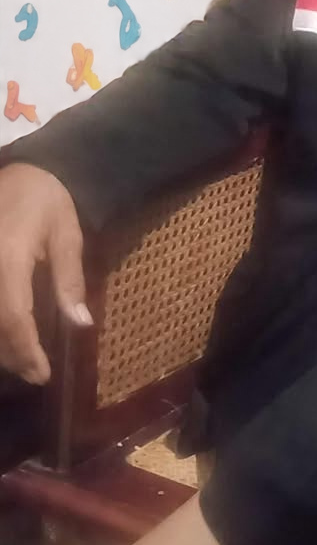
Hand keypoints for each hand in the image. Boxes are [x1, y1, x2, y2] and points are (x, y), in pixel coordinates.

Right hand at [0, 163, 91, 383]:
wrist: (24, 171)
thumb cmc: (49, 202)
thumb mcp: (67, 237)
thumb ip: (69, 280)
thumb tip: (80, 324)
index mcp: (8, 258)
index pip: (12, 317)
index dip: (25, 350)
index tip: (42, 373)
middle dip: (10, 354)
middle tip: (33, 372)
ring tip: (21, 358)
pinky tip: (8, 332)